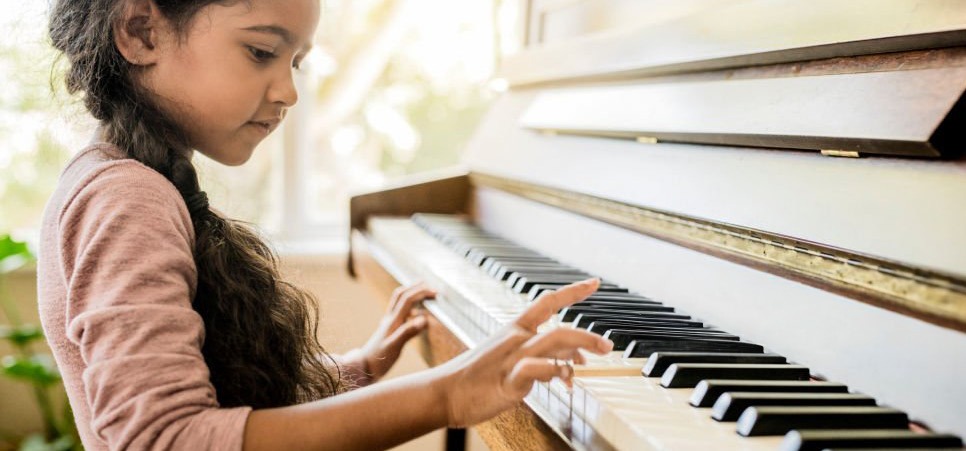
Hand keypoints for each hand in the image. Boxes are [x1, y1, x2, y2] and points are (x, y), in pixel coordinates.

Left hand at [358, 283, 435, 380]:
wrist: (363, 368)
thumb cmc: (379, 360)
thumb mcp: (394, 347)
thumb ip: (408, 332)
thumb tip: (424, 319)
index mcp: (393, 321)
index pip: (407, 299)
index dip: (421, 292)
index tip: (435, 292)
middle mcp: (390, 319)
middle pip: (401, 295)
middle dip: (416, 288)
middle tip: (430, 287)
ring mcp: (389, 324)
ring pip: (399, 302)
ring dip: (411, 294)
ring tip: (424, 294)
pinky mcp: (389, 330)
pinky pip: (400, 313)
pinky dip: (410, 308)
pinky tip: (416, 315)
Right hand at [436, 278, 612, 426]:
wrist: (443, 392)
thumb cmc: (474, 379)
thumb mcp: (507, 361)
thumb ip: (540, 358)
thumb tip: (570, 364)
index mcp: (514, 330)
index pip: (547, 302)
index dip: (572, 291)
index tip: (594, 282)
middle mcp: (516, 340)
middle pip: (558, 325)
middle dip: (588, 333)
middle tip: (607, 345)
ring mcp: (512, 359)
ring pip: (553, 341)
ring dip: (581, 346)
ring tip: (597, 357)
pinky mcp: (508, 381)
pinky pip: (536, 369)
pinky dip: (554, 370)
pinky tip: (565, 378)